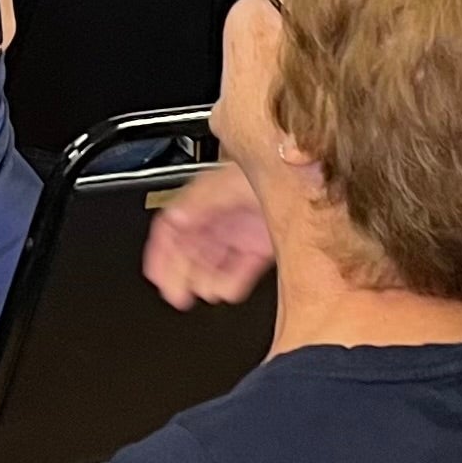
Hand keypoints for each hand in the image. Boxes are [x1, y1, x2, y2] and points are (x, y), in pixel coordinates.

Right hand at [142, 163, 275, 307]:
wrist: (306, 178)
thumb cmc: (270, 168)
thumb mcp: (228, 184)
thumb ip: (200, 203)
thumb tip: (175, 220)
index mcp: (205, 200)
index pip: (172, 226)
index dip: (160, 251)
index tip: (155, 274)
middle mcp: (219, 218)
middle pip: (189, 250)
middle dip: (178, 273)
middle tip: (175, 295)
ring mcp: (239, 233)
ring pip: (212, 262)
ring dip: (203, 280)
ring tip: (202, 292)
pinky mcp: (260, 246)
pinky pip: (240, 269)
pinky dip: (231, 282)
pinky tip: (227, 290)